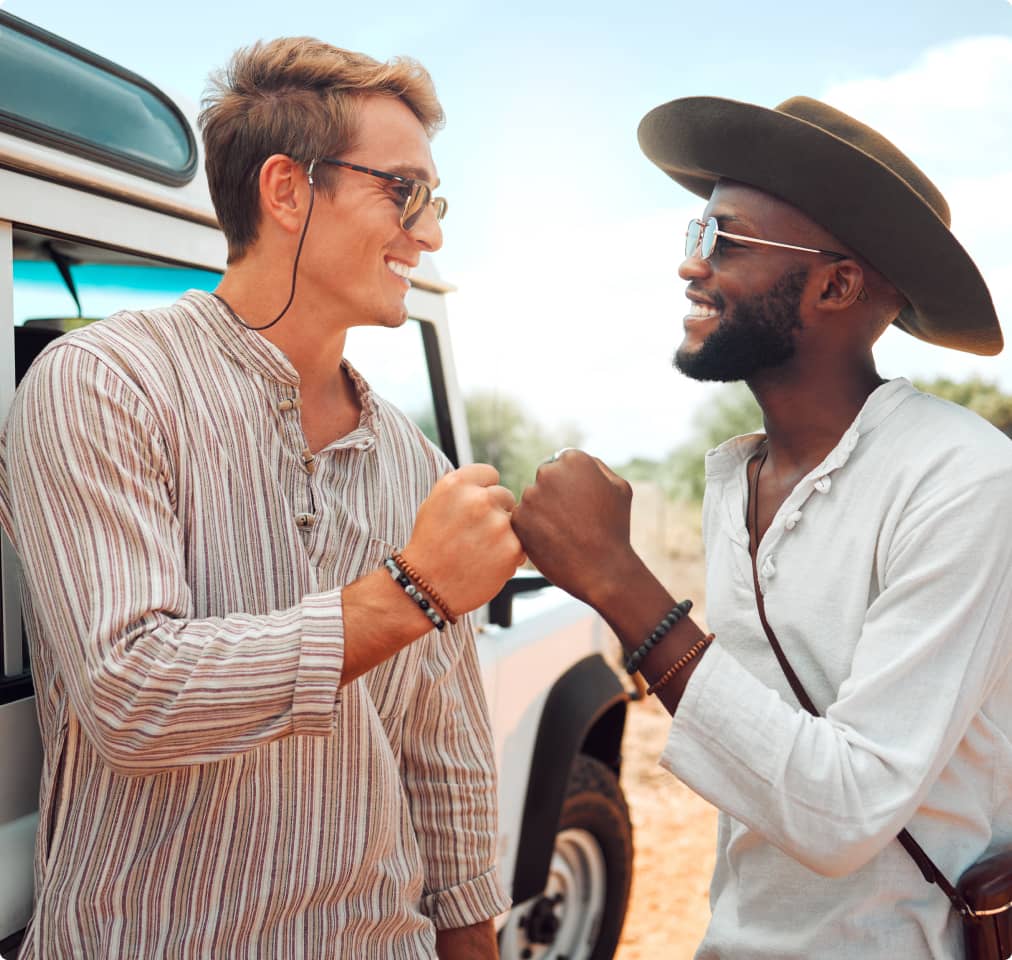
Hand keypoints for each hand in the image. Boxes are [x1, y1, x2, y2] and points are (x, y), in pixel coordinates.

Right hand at [402, 464, 524, 614]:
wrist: (426, 587)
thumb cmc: (430, 545)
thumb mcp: (435, 504)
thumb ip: (465, 489)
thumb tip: (494, 484)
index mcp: (457, 484)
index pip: (490, 474)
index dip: (482, 491)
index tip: (472, 509)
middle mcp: (479, 499)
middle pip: (505, 496)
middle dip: (495, 512)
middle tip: (474, 534)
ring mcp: (497, 524)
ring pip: (515, 521)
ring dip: (503, 533)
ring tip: (478, 550)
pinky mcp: (512, 549)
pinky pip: (521, 545)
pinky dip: (508, 554)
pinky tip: (486, 563)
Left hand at [511, 449, 638, 606]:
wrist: (603, 569)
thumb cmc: (615, 528)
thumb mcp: (620, 488)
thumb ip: (596, 466)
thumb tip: (574, 459)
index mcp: (574, 460)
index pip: (562, 462)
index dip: (573, 484)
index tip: (581, 503)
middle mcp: (548, 472)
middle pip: (545, 479)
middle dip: (555, 495)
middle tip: (573, 520)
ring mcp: (531, 496)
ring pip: (533, 499)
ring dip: (544, 512)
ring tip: (566, 533)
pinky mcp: (519, 519)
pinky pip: (523, 518)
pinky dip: (534, 529)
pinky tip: (554, 541)